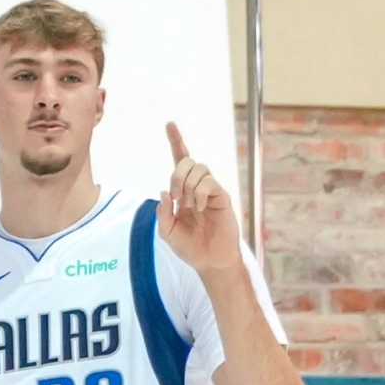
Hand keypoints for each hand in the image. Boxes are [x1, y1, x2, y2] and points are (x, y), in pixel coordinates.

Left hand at [157, 122, 242, 275]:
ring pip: (198, 168)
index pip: (179, 161)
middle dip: (176, 176)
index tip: (169, 124)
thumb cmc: (189, 246)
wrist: (209, 260)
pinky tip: (199, 208)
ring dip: (187, 185)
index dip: (176, 141)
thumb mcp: (167, 232)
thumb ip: (162, 213)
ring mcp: (210, 191)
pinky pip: (209, 183)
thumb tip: (163, 192)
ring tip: (188, 205)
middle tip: (176, 198)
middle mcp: (197, 187)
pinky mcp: (222, 197)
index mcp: (182, 191)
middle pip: (186, 161)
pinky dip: (199, 194)